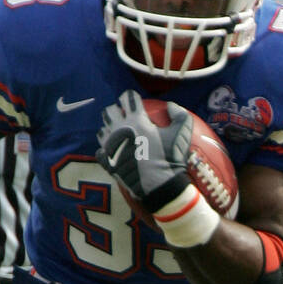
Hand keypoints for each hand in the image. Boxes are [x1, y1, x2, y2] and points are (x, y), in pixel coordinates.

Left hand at [96, 90, 191, 215]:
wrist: (159, 187)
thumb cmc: (171, 158)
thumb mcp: (183, 133)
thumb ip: (179, 114)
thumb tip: (170, 104)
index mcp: (136, 120)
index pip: (127, 98)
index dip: (131, 97)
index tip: (135, 101)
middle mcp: (119, 130)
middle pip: (109, 111)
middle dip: (115, 110)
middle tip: (124, 116)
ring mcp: (111, 146)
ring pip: (102, 129)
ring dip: (109, 128)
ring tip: (118, 133)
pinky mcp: (107, 162)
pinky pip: (100, 150)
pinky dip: (105, 149)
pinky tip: (113, 151)